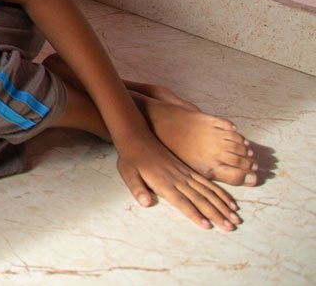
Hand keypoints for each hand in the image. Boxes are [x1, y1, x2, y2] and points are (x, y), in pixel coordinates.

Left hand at [115, 136, 240, 231]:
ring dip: (223, 206)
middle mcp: (178, 179)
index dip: (195, 214)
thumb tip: (145, 203)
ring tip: (236, 218)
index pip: (182, 202)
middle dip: (217, 214)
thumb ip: (137, 188)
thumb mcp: (127, 173)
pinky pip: (207, 183)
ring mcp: (185, 174)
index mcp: (164, 183)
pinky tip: (230, 202)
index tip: (209, 226)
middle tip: (231, 227)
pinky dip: (220, 193)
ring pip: (208, 192)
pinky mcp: (188, 170)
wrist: (137, 137)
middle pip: (201, 199)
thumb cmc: (131, 159)